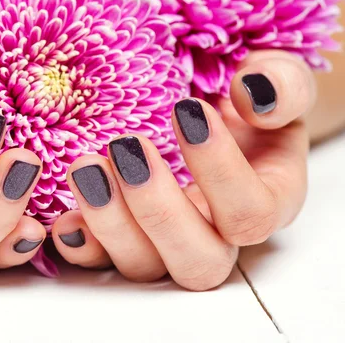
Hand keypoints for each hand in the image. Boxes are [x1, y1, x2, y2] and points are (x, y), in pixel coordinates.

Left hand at [51, 50, 313, 290]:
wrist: (207, 110)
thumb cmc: (243, 99)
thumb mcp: (275, 79)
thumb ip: (283, 85)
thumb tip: (254, 94)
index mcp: (266, 200)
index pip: (250, 213)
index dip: (220, 170)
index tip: (186, 109)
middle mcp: (217, 235)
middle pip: (198, 260)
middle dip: (158, 209)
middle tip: (126, 147)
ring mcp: (166, 242)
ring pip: (144, 266)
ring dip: (109, 223)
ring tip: (85, 167)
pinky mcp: (124, 239)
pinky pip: (101, 261)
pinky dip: (79, 243)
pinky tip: (62, 217)